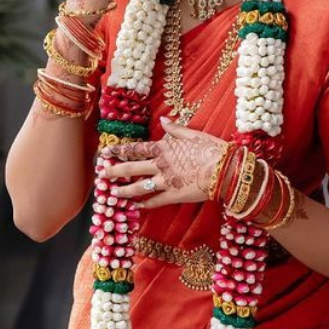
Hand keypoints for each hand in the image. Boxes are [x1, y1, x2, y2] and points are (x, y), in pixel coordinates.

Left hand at [99, 117, 227, 208]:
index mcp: (164, 148)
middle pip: (131, 169)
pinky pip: (155, 201)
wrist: (225, 169)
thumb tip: (162, 122)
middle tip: (102, 174)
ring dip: (124, 191)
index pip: (136, 149)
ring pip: (139, 187)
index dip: (119, 150)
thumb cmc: (211, 148)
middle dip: (115, 171)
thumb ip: (175, 129)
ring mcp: (166, 181)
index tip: (106, 151)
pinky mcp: (174, 195)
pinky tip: (136, 206)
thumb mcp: (193, 134)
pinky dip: (145, 204)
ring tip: (114, 194)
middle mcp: (160, 165)